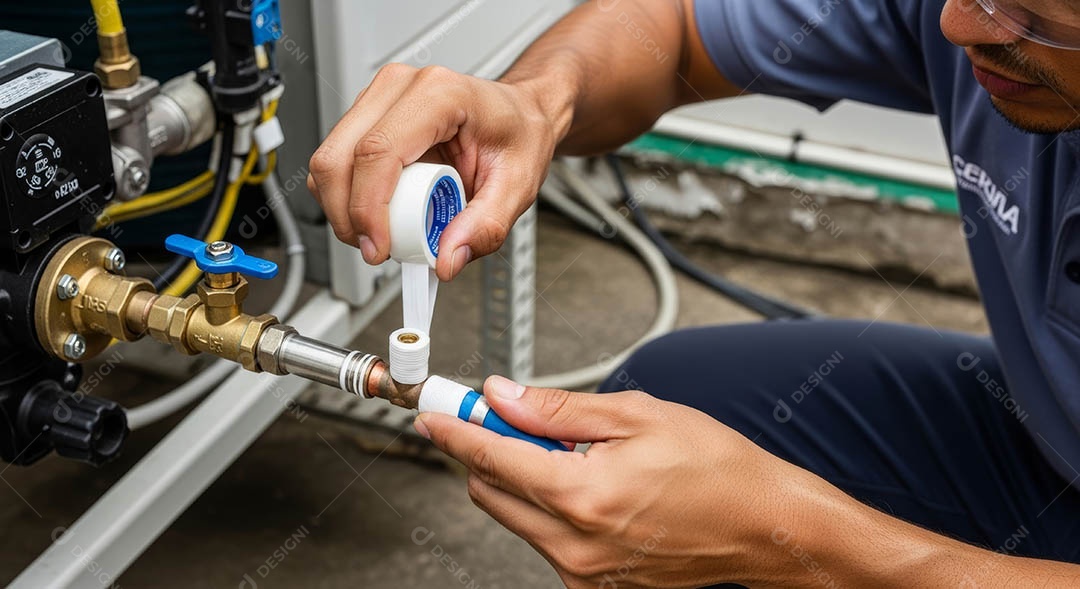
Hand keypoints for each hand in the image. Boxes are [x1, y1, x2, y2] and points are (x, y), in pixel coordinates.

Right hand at [307, 64, 563, 280]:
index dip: (368, 208)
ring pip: (328, 162)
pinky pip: (337, 164)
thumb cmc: (518, 134)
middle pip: (338, 157)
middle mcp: (400, 87)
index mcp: (440, 94)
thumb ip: (486, 226)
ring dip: (346, 210)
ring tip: (385, 232)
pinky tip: (380, 213)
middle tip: (378, 250)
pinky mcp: (367, 117)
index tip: (379, 247)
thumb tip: (447, 258)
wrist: (518, 114)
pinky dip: (349, 199)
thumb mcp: (518, 185)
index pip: (379, 151)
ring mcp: (378, 99)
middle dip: (349, 217)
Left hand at [414, 376, 816, 587]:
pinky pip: (548, 540)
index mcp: (582, 495)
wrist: (763, 525)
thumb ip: (558, 409)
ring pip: (517, 517)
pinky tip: (596, 487)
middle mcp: (575, 544)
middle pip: (490, 493)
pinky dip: (553, 508)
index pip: (490, 459)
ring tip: (582, 455)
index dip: (455, 430)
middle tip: (521, 420)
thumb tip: (501, 396)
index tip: (433, 414)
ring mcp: (584, 572)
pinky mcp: (595, 585)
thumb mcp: (636, 415)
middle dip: (493, 451)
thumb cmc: (714, 467)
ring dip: (526, 480)